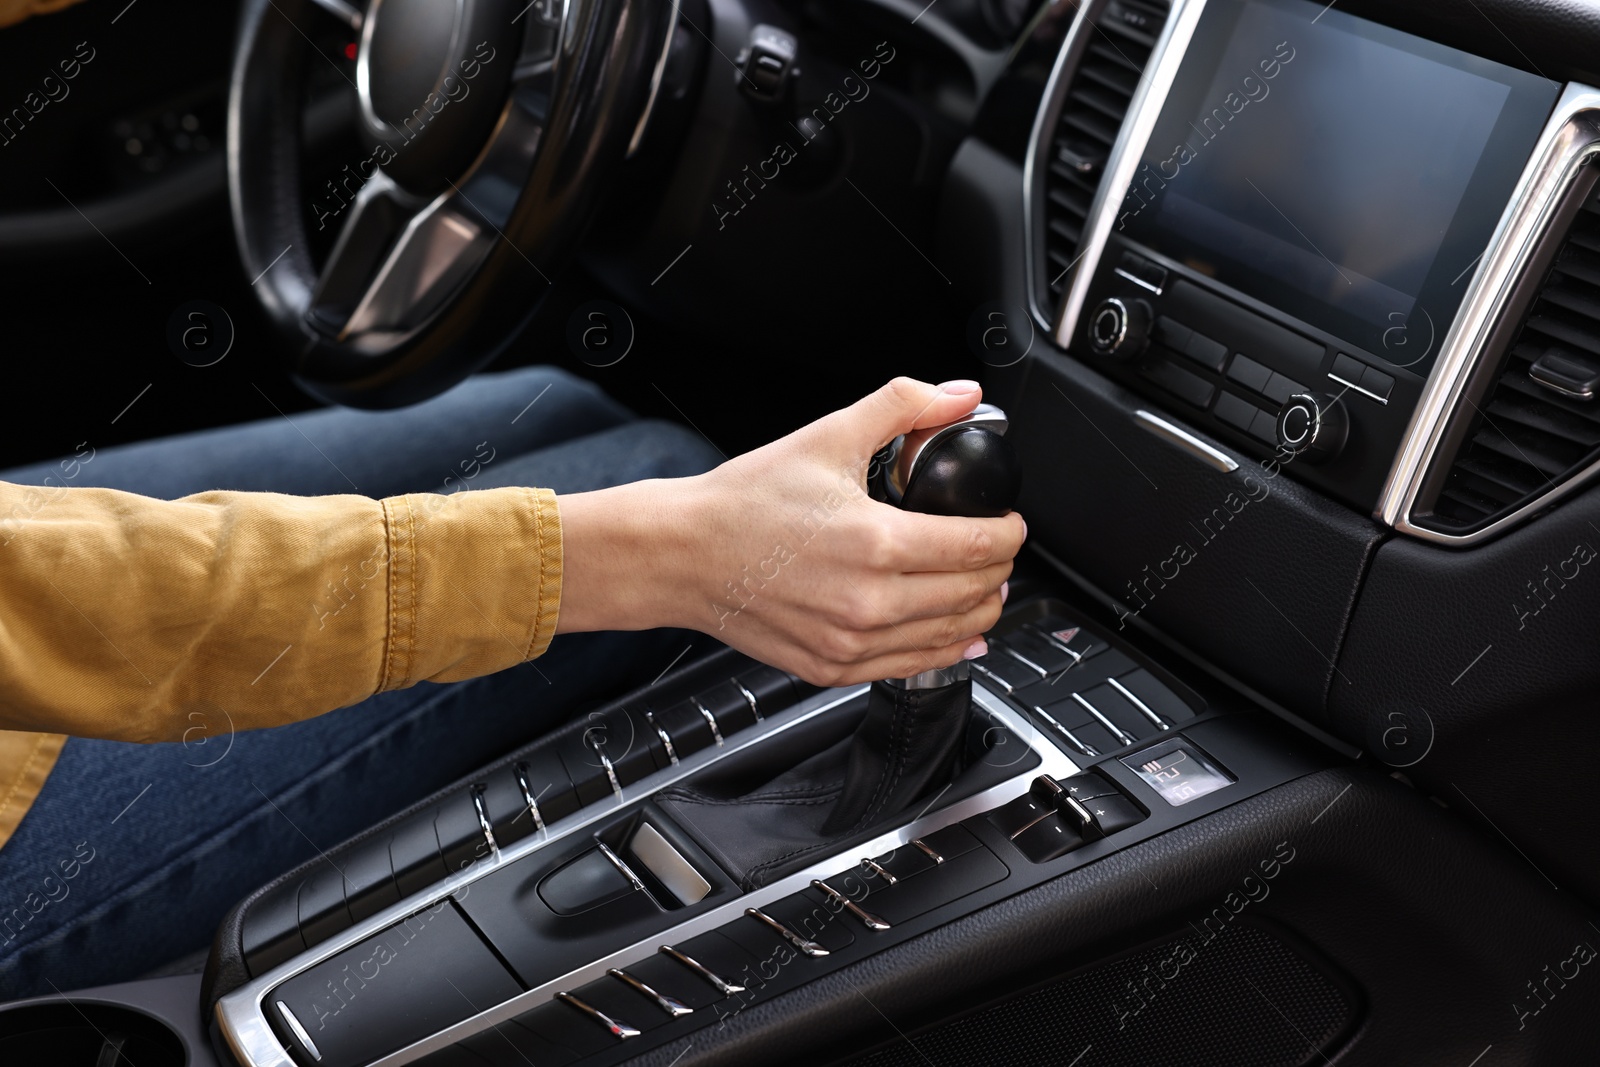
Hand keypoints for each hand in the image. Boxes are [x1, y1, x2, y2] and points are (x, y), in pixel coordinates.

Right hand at [557, 378, 1026, 685]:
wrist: (682, 554)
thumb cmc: (743, 502)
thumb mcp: (829, 437)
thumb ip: (904, 408)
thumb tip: (959, 396)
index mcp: (876, 544)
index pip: (979, 547)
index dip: (1010, 533)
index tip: (1010, 522)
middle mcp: (870, 602)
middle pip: (974, 594)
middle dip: (999, 569)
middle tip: (997, 550)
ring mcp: (851, 643)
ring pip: (950, 637)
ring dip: (980, 611)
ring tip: (985, 588)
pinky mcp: (832, 667)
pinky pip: (910, 667)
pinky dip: (944, 651)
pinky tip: (957, 636)